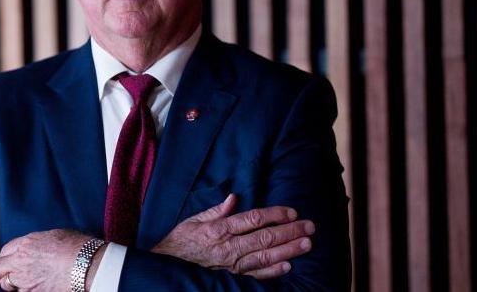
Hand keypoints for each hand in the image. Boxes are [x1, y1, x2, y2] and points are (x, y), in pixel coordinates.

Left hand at [0, 229, 103, 290]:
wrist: (86, 265)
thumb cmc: (76, 247)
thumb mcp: (55, 236)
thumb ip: (38, 242)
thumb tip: (35, 248)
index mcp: (26, 243)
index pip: (4, 251)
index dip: (5, 257)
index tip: (7, 263)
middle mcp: (20, 261)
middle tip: (0, 278)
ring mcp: (24, 280)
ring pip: (6, 285)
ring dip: (12, 285)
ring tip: (23, 284)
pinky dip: (24, 291)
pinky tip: (33, 289)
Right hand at [151, 194, 314, 278]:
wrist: (167, 266)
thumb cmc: (181, 241)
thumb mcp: (194, 220)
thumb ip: (217, 210)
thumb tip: (234, 198)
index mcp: (220, 229)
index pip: (253, 219)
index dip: (275, 215)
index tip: (292, 212)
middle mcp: (228, 247)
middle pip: (265, 238)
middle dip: (289, 232)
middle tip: (310, 227)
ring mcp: (231, 265)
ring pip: (265, 257)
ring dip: (288, 250)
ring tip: (306, 244)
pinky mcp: (231, 278)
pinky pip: (255, 275)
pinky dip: (272, 272)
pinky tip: (288, 266)